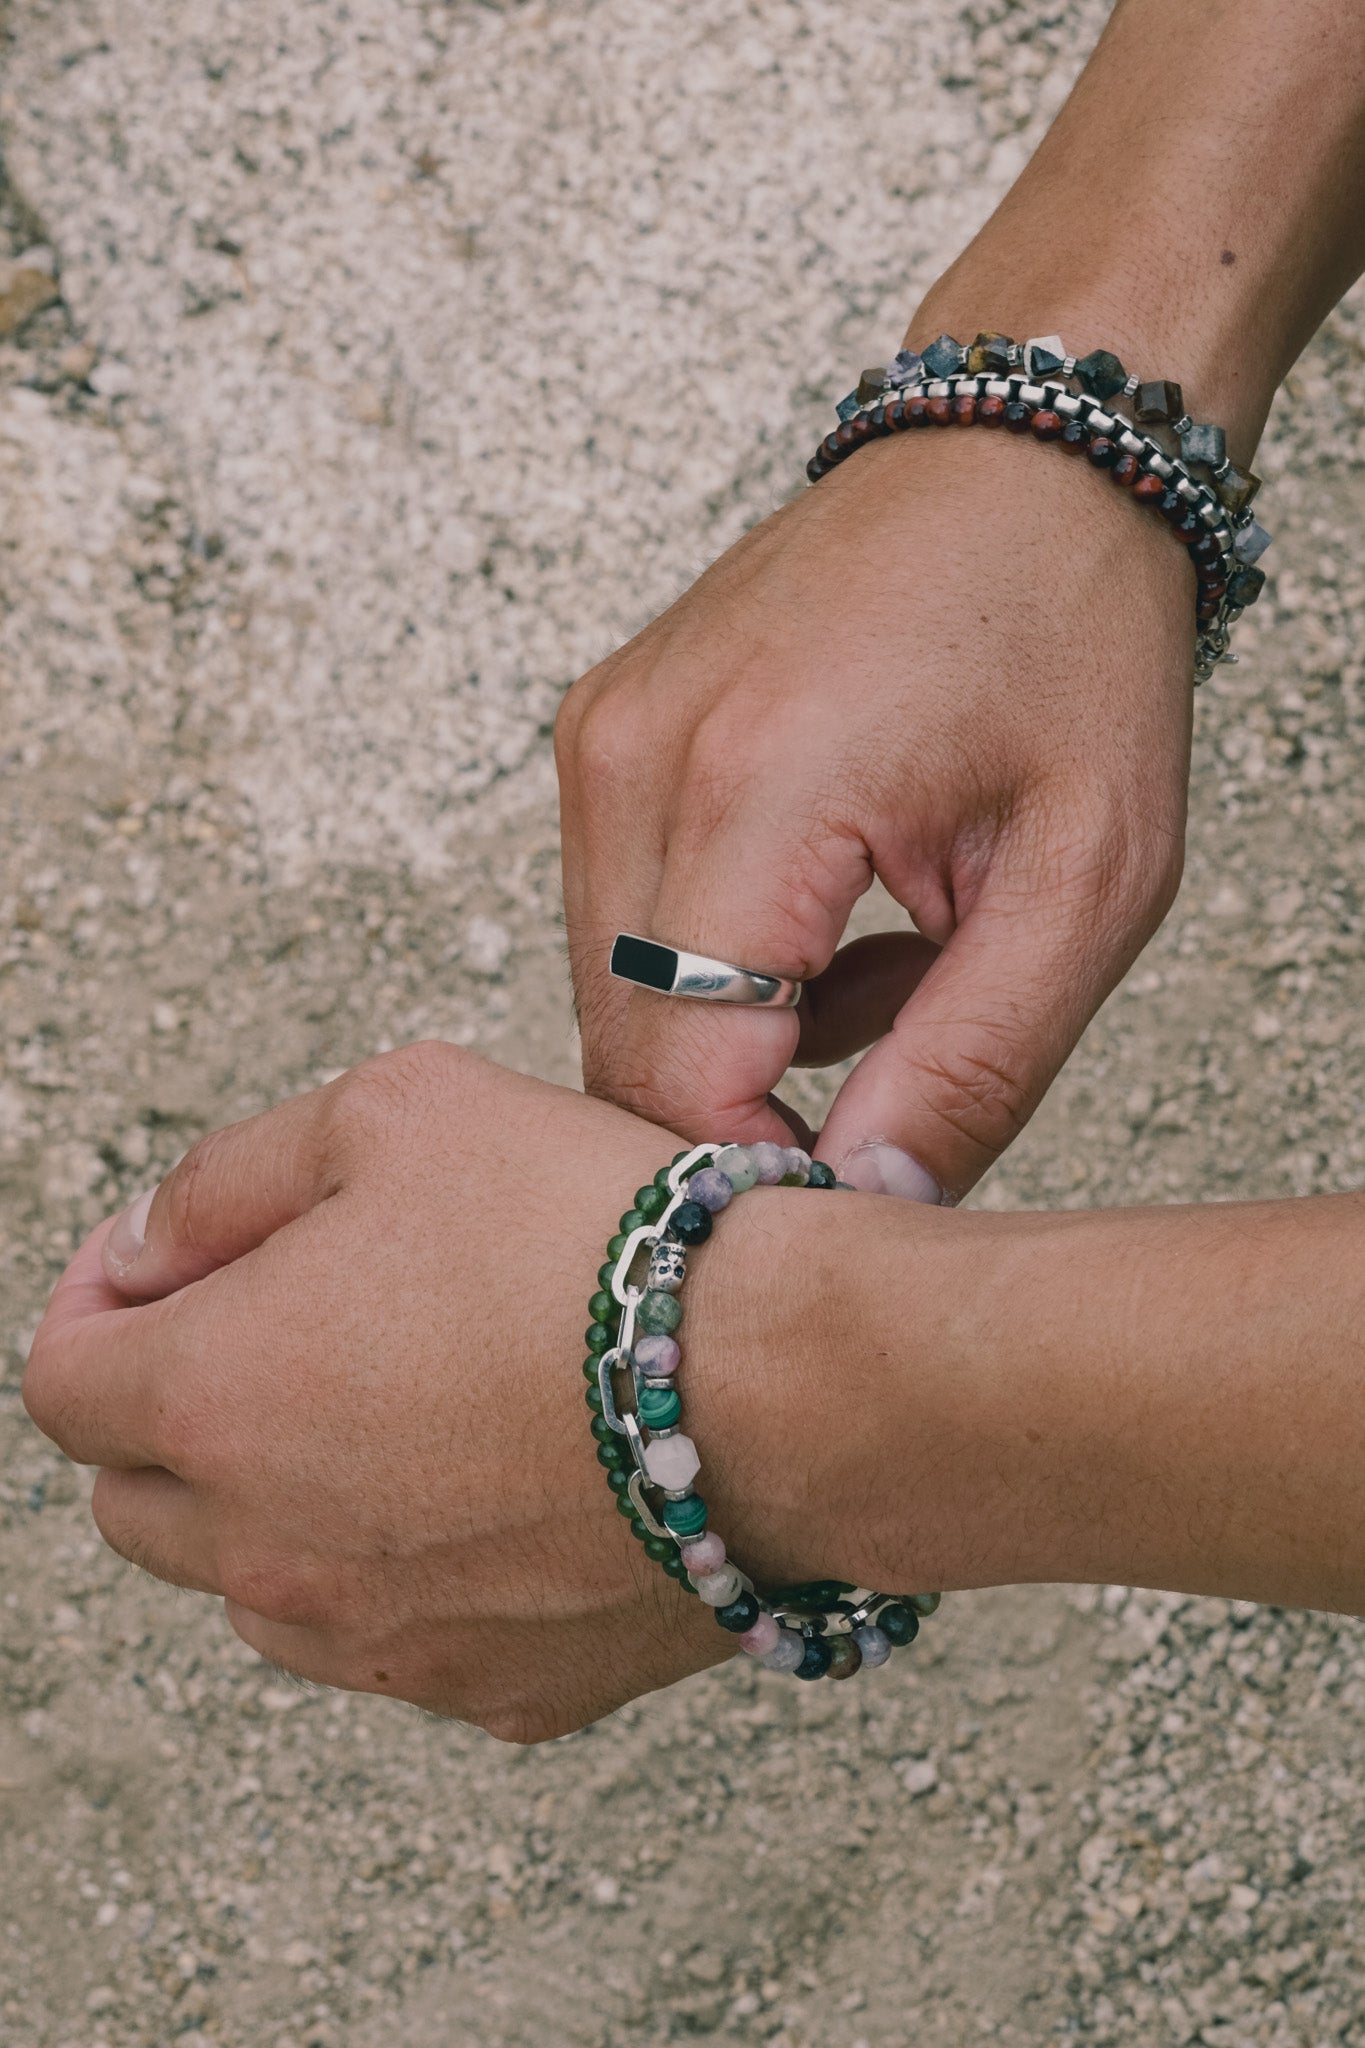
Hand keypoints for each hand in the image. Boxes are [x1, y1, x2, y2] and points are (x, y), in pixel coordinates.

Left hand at [24, 1045, 842, 1740]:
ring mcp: (384, 1644)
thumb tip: (153, 1249)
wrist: (788, 1384)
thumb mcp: (392, 1111)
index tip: (160, 1267)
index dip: (98, 1302)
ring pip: (259, 1588)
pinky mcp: (498, 1693)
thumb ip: (231, 1177)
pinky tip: (495, 1484)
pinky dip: (406, 1571)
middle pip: (139, 1502)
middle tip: (278, 1327)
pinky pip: (398, 1639)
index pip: (65, 1379)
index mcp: (216, 1403)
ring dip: (280, 1502)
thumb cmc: (596, 1235)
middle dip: (174, 1410)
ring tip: (398, 1405)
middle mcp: (272, 1555)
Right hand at [557, 426, 1191, 1199]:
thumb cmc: (1072, 640)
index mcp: (755, 785)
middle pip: (630, 1053)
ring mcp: (603, 741)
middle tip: (912, 1053)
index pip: (675, 1080)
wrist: (1020, 459)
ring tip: (894, 956)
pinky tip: (832, 907)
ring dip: (748, 1034)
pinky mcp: (603, 737)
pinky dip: (721, 963)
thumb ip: (973, 1067)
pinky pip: (621, 924)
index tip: (871, 1171)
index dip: (764, 1169)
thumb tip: (862, 1201)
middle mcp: (636, 760)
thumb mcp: (1090, 879)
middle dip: (762, 1104)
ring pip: (620, 1000)